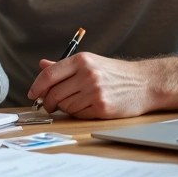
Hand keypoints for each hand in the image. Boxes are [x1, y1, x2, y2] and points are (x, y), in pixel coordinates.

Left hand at [26, 53, 154, 118]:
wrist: (144, 83)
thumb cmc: (116, 74)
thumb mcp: (90, 63)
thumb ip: (64, 66)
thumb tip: (42, 65)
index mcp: (82, 61)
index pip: (49, 74)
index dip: (37, 86)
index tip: (33, 94)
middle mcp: (87, 74)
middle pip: (54, 93)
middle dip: (49, 102)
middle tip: (51, 104)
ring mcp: (94, 91)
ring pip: (65, 106)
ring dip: (66, 108)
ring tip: (79, 101)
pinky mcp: (102, 107)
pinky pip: (78, 115)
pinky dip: (79, 114)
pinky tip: (89, 106)